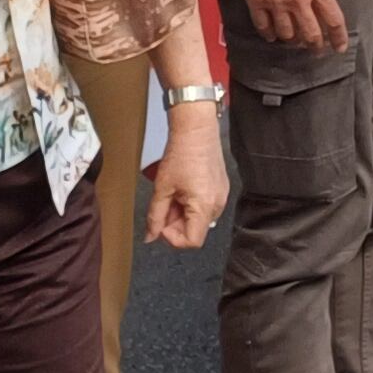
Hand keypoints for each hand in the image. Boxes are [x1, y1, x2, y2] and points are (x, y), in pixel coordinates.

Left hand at [143, 101, 226, 247]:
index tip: (161, 225)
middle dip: (175, 224)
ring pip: (199, 220)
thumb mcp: (162, 188)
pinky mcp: (221, 190)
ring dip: (182, 215)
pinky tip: (183, 190)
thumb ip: (154, 216)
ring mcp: (222, 197)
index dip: (172, 238)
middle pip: (195, 230)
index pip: (192, 241)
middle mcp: (218, 205)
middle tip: (163, 206)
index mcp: (204, 206)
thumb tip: (150, 236)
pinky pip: (205, 207)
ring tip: (173, 195)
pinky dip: (191, 205)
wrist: (197, 130)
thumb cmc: (181, 154)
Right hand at [226, 0, 346, 53]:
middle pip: (311, 33)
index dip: (338, 37)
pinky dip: (269, 34)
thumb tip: (315, 0)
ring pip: (287, 34)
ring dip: (292, 40)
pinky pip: (263, 27)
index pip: (333, 19)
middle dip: (315, 45)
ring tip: (294, 41)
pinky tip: (272, 35)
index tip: (339, 47)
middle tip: (316, 50)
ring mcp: (275, 2)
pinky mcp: (255, 1)